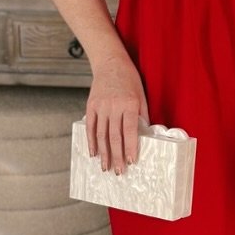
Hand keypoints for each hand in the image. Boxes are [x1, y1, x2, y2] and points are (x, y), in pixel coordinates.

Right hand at [88, 57, 149, 173]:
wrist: (110, 63)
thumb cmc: (130, 80)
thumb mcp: (142, 95)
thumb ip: (141, 115)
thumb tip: (143, 136)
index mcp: (129, 104)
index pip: (130, 131)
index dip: (130, 147)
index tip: (132, 161)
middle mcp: (114, 106)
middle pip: (115, 136)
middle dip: (117, 156)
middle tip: (119, 172)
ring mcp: (101, 107)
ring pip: (102, 135)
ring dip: (104, 153)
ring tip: (105, 167)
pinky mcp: (91, 106)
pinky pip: (91, 127)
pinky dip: (91, 141)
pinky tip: (93, 153)